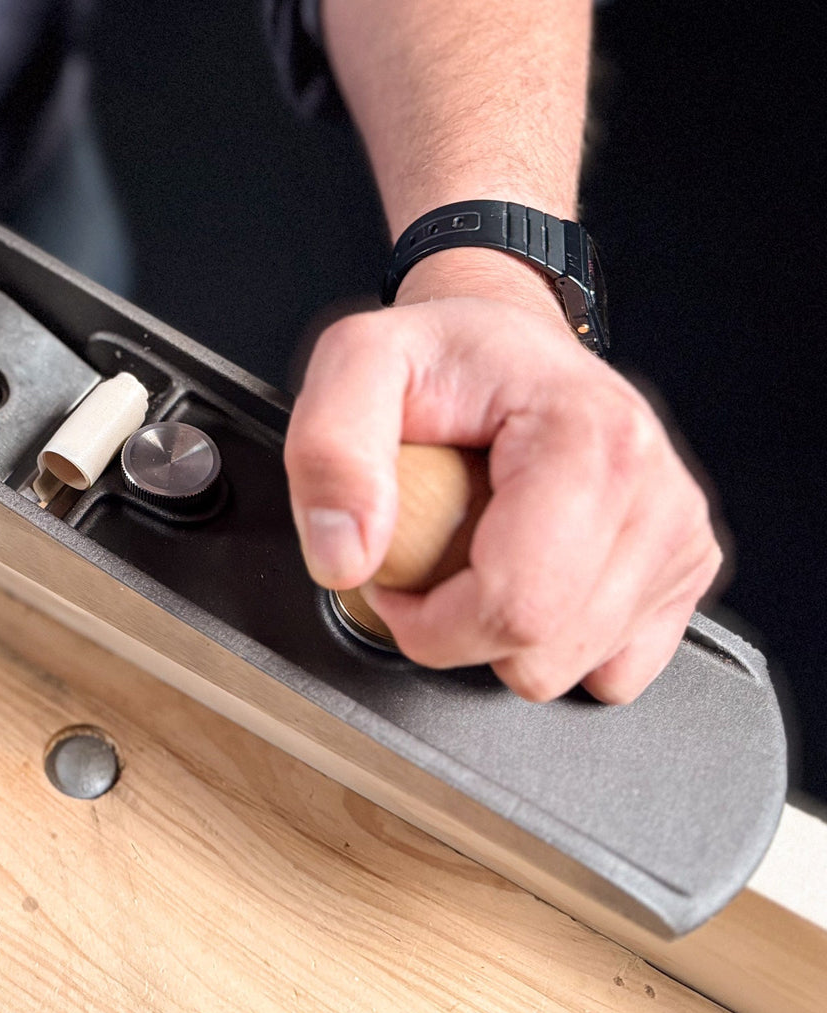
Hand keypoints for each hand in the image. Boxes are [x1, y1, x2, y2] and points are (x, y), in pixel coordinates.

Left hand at [284, 249, 721, 702]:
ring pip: (574, 670)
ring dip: (501, 632)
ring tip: (477, 549)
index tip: (390, 572)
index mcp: (592, 440)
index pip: (514, 608)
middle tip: (429, 553)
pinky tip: (528, 571)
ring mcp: (678, 537)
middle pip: (542, 652)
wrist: (506, 342)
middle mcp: (655, 492)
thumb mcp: (355, 362)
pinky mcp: (683, 570)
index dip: (426, 621)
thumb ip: (330, 452)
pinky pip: (613, 668)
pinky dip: (555, 640)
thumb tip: (345, 558)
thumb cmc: (444, 354)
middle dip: (456, 630)